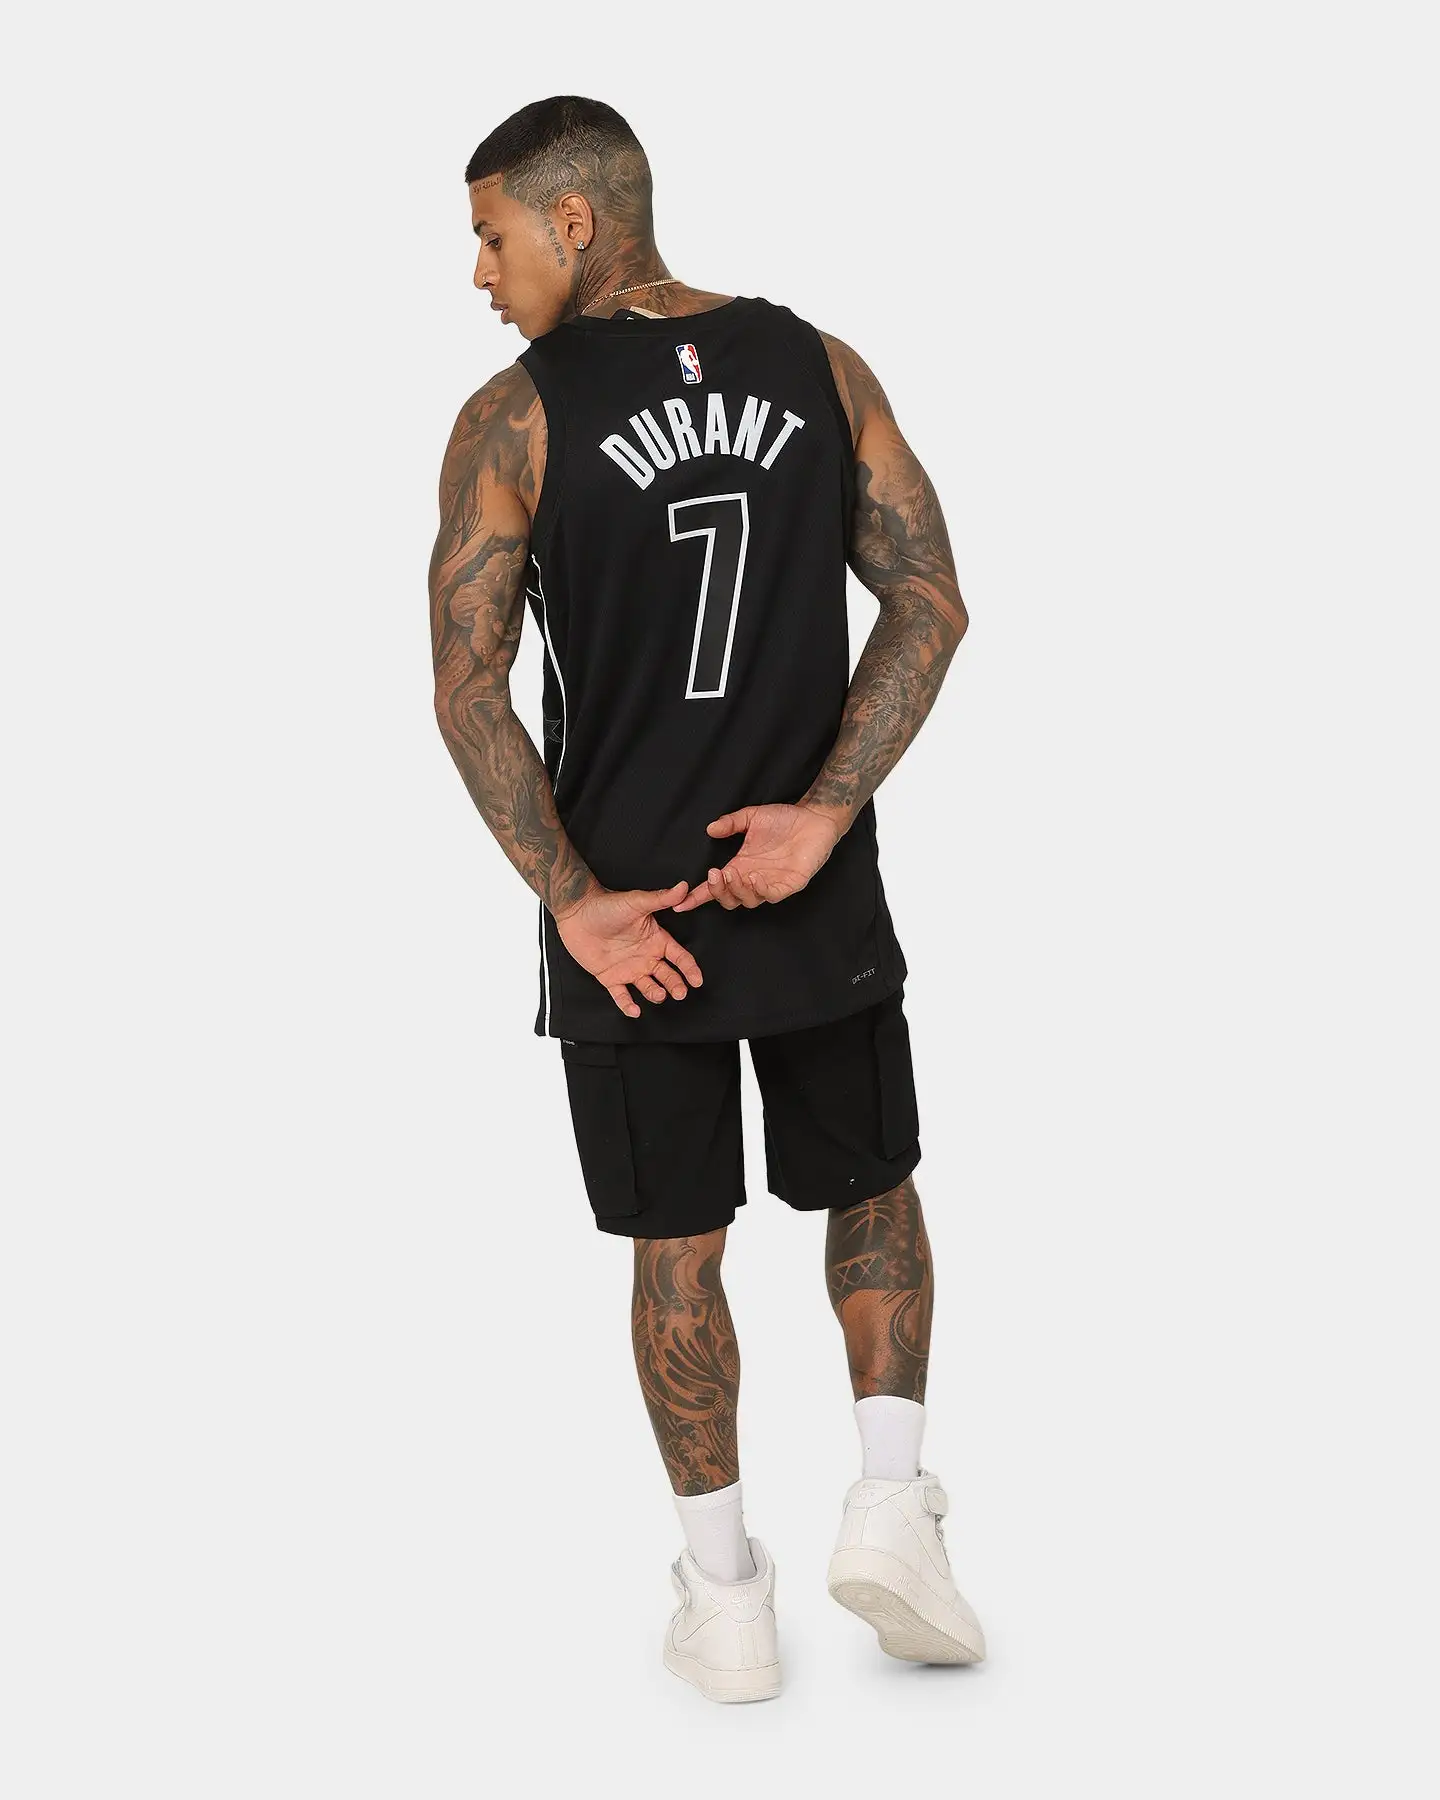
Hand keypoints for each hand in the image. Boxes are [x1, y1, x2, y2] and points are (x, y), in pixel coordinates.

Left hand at [553, 881, 703, 1018]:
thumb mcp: (637, 902)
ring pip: (648, 987)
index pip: (679, 957)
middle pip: (667, 975)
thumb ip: (661, 898)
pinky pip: (621, 995)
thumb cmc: (607, 905)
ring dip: (655, 993)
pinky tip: (634, 1011)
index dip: (689, 969)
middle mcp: (645, 956)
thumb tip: (683, 887)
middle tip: (680, 993)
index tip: (697, 980)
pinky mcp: (610, 977)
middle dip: (675, 985)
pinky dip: (628, 1005)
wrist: (577, 912)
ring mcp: (629, 968)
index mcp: (656, 940)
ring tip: (659, 995)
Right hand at [670, 803, 843, 911]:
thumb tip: (710, 829)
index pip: (716, 887)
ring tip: (732, 873)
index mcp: (741, 866)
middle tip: (715, 875)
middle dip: (718, 891)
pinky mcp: (791, 884)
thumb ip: (731, 823)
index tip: (681, 902)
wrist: (814, 816)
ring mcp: (772, 883)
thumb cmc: (785, 819)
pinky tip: (755, 877)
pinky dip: (762, 889)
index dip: (698, 897)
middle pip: (730, 899)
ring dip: (737, 890)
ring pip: (749, 900)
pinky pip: (773, 895)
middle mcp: (754, 879)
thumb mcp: (751, 817)